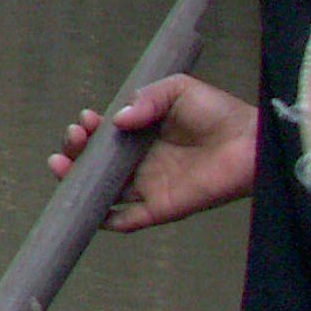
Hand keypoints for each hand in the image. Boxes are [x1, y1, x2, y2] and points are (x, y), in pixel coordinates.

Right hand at [52, 76, 257, 230]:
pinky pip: (128, 220)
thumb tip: (117, 120)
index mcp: (142, 135)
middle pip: (95, 164)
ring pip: (103, 191)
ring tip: (60, 164)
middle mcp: (141, 162)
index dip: (88, 129)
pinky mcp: (162, 208)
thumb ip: (146, 99)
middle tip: (73, 138)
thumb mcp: (178, 90)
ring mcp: (150, 186)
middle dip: (74, 151)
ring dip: (77, 181)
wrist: (251, 143)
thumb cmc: (218, 114)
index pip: (103, 136)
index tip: (86, 119)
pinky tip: (90, 206)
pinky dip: (106, 219)